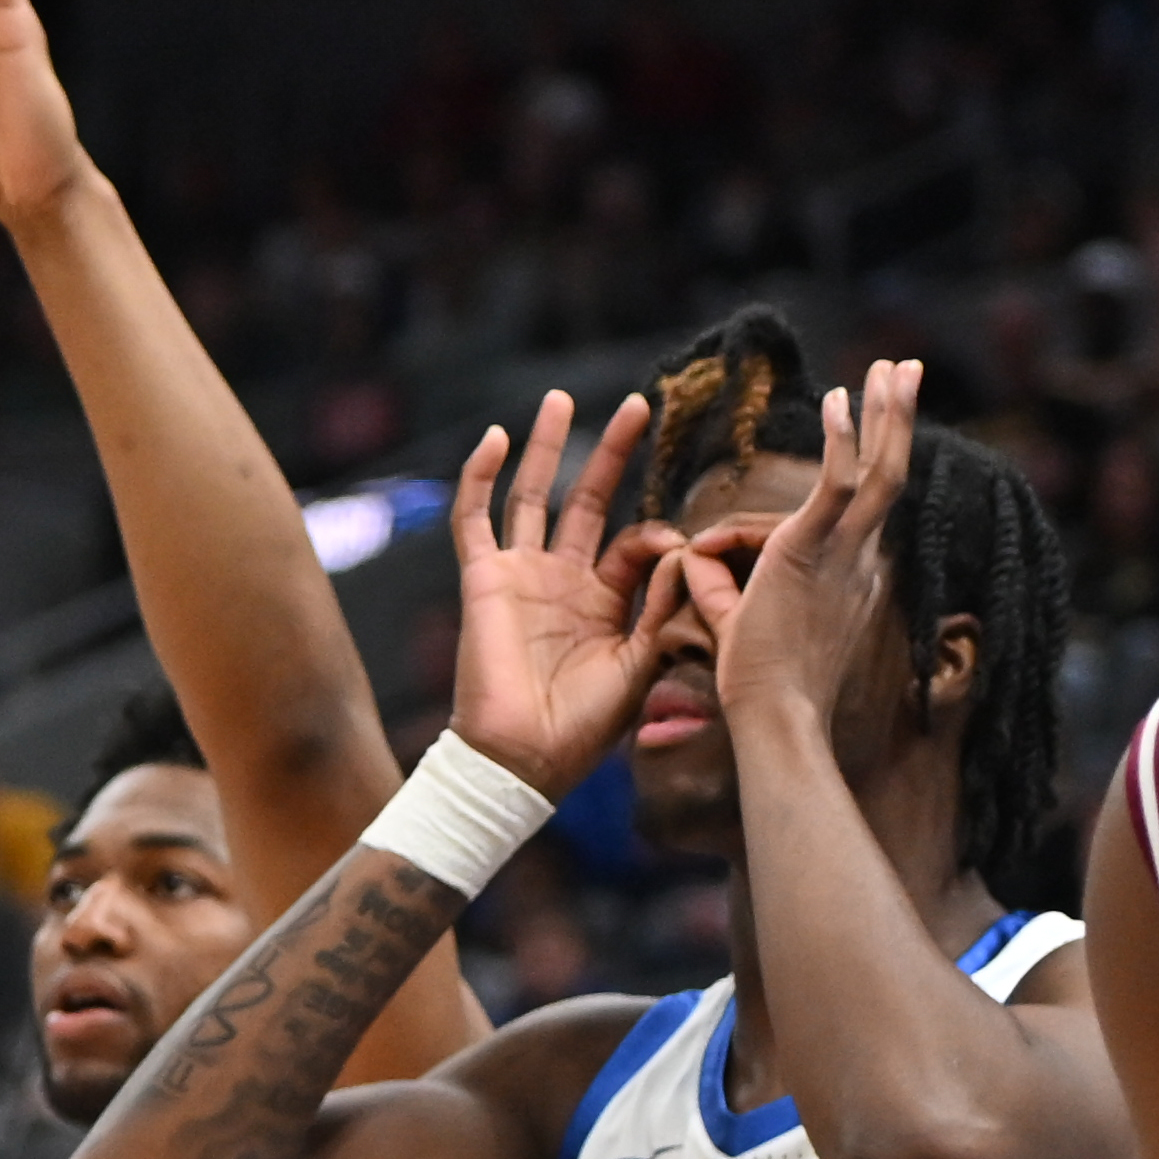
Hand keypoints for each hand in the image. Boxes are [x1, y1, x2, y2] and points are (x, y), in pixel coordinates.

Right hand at [445, 388, 692, 792]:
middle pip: (587, 500)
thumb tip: (683, 549)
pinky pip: (474, 519)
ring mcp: (520, 576)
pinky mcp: (483, 579)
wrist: (524, 759)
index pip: (635, 543)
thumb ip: (663, 605)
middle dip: (611, 453)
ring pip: (532, 496)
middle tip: (639, 405)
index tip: (682, 542)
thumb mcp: (641, 663)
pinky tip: (494, 437)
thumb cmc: (583, 727)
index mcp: (602, 603)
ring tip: (560, 399)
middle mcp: (561, 581)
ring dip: (545, 447)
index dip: (660, 534)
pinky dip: (480, 477)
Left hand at [699, 362, 925, 752]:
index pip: (847, 510)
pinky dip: (841, 440)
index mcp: (852, 575)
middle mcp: (862, 560)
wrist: (773, 717)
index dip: (833, 474)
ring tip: (896, 367)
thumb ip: (719, 588)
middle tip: (906, 371)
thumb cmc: (758, 686)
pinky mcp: (814, 551)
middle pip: (890, 475)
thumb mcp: (739, 622)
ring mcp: (845, 556)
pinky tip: (840, 398)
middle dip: (896, 418)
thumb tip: (692, 556)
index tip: (791, 468)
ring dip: (886, 414)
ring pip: (882, 471)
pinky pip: (838, 484)